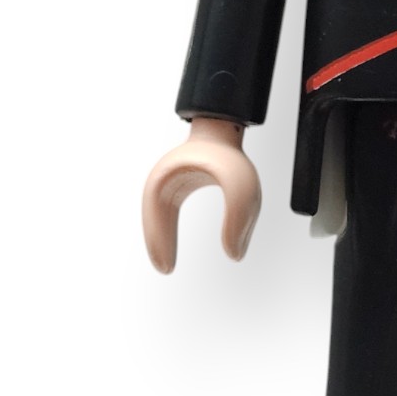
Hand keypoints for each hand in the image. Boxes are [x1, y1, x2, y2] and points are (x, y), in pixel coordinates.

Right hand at [142, 118, 260, 272]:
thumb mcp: (242, 189)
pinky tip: (173, 243)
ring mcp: (172, 181)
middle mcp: (165, 181)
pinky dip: (168, 229)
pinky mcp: (182, 183)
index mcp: (168, 180)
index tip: (167, 268)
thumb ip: (240, 221)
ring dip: (162, 237)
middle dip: (157, 243)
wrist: (225, 127)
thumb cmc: (229, 154)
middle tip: (165, 269)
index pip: (157, 219)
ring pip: (160, 216)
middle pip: (154, 218)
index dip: (159, 243)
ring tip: (167, 262)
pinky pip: (169, 211)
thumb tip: (235, 255)